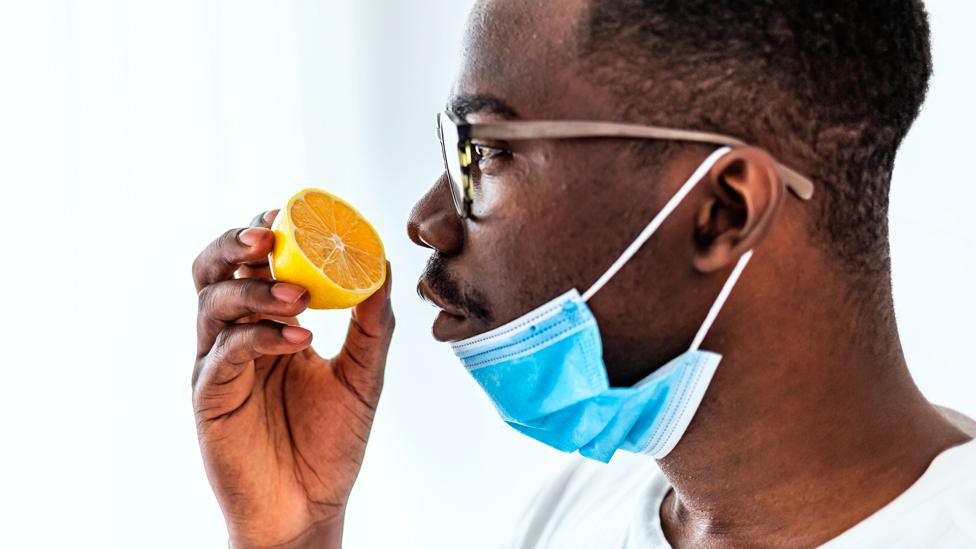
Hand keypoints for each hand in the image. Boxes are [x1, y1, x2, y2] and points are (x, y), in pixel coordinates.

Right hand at [191, 210, 394, 548]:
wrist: (310, 506)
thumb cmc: (330, 442)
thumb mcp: (363, 374)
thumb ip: (373, 324)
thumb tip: (382, 265)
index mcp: (267, 324)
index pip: (253, 263)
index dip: (264, 231)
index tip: (293, 212)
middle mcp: (235, 337)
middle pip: (213, 270)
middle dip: (236, 242)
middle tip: (271, 233)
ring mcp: (219, 365)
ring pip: (212, 303)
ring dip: (255, 289)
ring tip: (301, 296)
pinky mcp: (209, 396)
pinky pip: (226, 352)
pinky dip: (261, 335)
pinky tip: (301, 337)